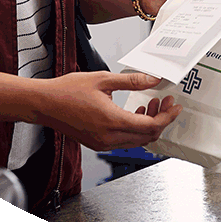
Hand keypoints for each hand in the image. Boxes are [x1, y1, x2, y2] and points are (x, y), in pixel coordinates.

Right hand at [35, 71, 180, 150]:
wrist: (45, 103)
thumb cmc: (68, 90)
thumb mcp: (103, 79)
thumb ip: (132, 81)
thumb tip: (153, 78)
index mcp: (111, 121)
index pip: (150, 126)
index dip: (167, 117)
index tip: (175, 106)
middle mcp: (108, 137)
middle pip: (147, 137)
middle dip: (161, 120)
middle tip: (166, 102)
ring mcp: (102, 143)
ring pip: (137, 141)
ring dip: (149, 124)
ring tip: (152, 103)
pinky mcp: (98, 143)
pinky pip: (125, 141)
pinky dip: (136, 128)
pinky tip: (136, 112)